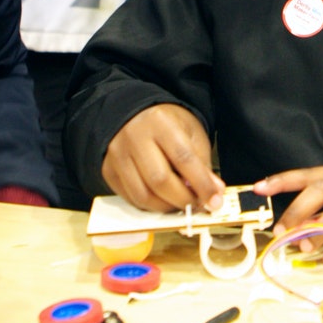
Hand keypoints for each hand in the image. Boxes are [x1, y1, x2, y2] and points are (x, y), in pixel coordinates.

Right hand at [102, 103, 224, 211]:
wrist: (133, 114)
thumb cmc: (166, 124)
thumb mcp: (191, 133)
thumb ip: (202, 164)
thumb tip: (213, 193)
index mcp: (159, 122)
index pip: (183, 158)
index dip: (201, 183)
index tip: (214, 200)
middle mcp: (134, 137)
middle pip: (160, 180)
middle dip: (184, 200)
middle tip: (198, 205)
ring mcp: (117, 155)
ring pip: (143, 195)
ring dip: (167, 207)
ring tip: (181, 204)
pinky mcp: (108, 170)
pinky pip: (130, 198)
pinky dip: (151, 206)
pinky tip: (163, 201)